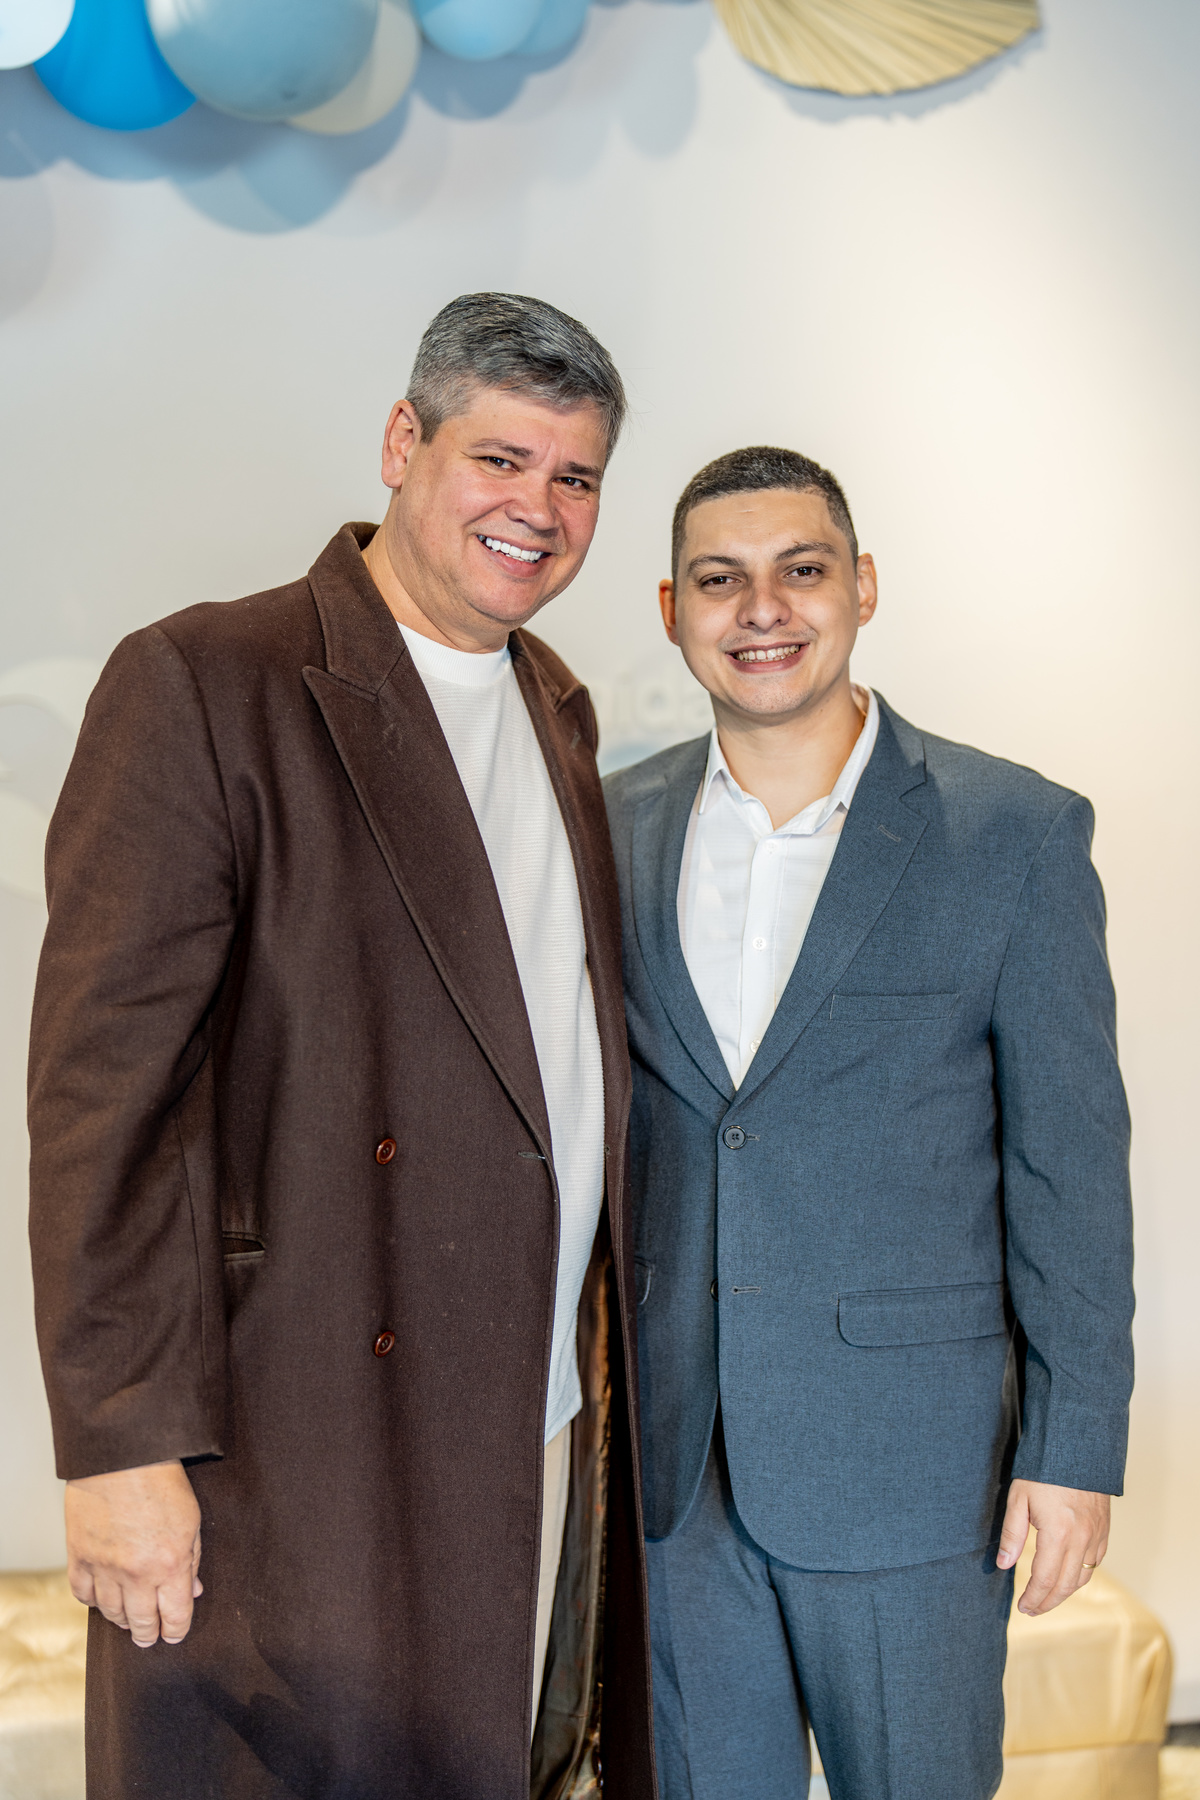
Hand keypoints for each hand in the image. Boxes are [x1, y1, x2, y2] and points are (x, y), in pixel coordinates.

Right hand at [65, 1460, 202, 1646]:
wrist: (122, 1455)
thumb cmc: (162, 1482)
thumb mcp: (192, 1520)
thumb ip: (192, 1560)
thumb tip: (191, 1592)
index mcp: (170, 1564)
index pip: (175, 1616)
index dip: (177, 1631)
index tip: (175, 1635)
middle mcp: (136, 1573)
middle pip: (142, 1623)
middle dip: (149, 1635)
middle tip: (150, 1638)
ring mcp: (104, 1567)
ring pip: (112, 1613)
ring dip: (123, 1620)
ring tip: (130, 1621)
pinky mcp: (79, 1557)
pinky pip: (83, 1595)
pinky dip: (93, 1601)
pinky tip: (102, 1599)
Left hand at [997, 1478, 1109, 1614]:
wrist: (1076, 1446)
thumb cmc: (1043, 1470)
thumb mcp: (1019, 1498)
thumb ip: (1012, 1534)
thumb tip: (1005, 1564)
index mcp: (1058, 1534)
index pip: (1045, 1579)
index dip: (1033, 1597)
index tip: (1022, 1607)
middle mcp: (1082, 1539)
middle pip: (1065, 1585)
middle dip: (1047, 1602)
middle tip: (1031, 1610)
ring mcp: (1096, 1535)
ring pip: (1083, 1577)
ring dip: (1064, 1592)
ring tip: (1046, 1598)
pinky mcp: (1104, 1529)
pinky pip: (1095, 1563)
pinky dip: (1081, 1575)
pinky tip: (1068, 1576)